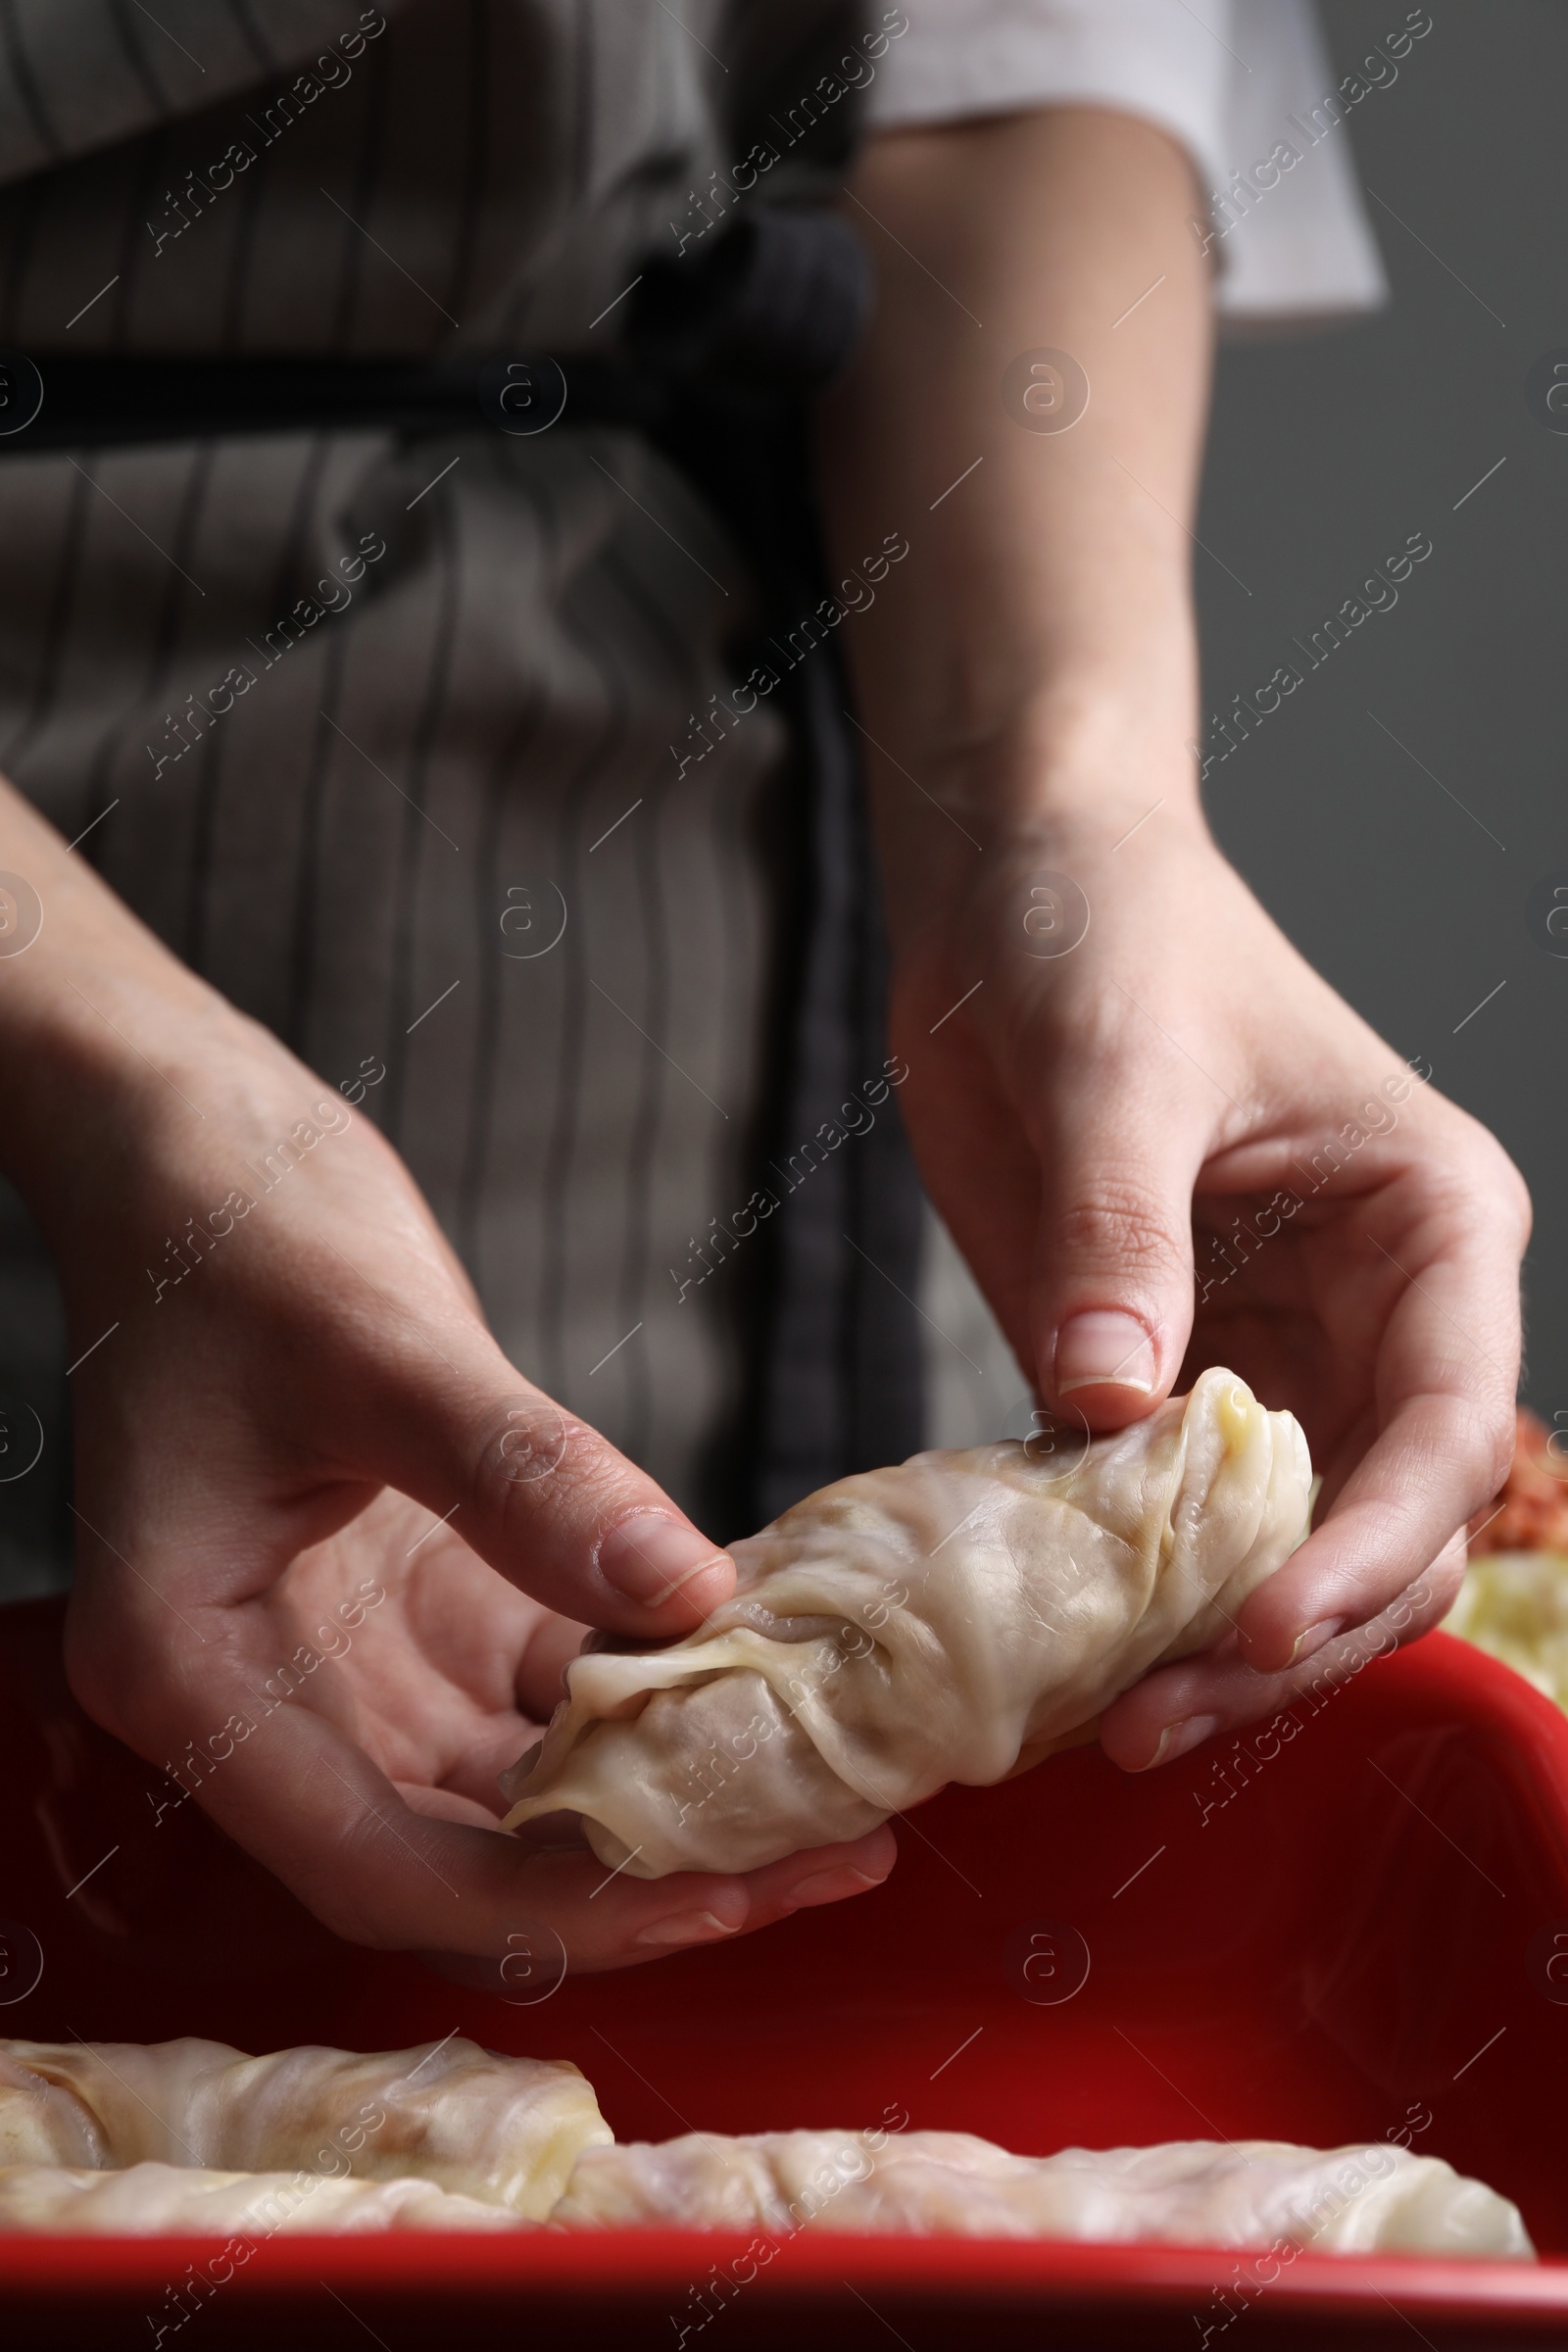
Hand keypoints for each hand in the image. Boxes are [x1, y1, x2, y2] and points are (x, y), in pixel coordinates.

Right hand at [0, 847, 892, 1961]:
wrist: (186, 1132)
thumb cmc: (233, 1222)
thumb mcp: (378, 1346)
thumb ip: (523, 1479)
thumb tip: (686, 1595)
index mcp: (194, 1672)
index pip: (386, 1864)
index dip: (560, 1905)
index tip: (730, 1890)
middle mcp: (261, 1691)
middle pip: (460, 1851)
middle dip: (639, 1872)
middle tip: (825, 1854)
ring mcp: (342, 1646)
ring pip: (513, 1779)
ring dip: (657, 1790)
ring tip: (822, 1784)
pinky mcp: (414, 1588)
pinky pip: (544, 1677)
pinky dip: (645, 1683)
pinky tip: (758, 1666)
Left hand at [892, 803, 1527, 1767]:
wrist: (1014, 889)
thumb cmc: (1109, 931)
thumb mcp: (1117, 1068)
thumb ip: (1121, 1238)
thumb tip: (1116, 1407)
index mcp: (1428, 1229)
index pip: (1443, 1428)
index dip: (1367, 1547)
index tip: (1254, 1630)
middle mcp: (1376, 1316)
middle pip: (1379, 1529)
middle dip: (1284, 1636)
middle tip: (1151, 1719)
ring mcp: (1272, 1358)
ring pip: (1281, 1554)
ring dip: (1206, 1645)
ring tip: (1103, 1722)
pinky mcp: (1161, 1377)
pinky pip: (1165, 1522)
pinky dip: (1124, 1596)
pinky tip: (1053, 1654)